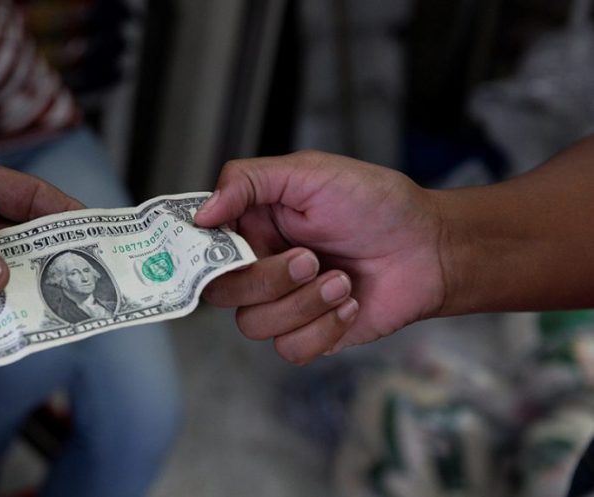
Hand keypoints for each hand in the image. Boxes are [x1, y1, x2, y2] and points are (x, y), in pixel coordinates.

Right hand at [196, 151, 444, 362]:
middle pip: (223, 293)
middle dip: (268, 281)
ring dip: (303, 305)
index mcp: (252, 227)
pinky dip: (322, 330)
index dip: (202, 257)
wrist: (430, 248)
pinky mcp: (310, 334)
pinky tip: (349, 305)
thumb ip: (249, 181)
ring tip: (342, 281)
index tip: (227, 252)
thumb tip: (201, 212)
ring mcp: (283, 304)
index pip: (201, 249)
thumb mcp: (310, 172)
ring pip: (255, 325)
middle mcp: (260, 267)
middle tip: (311, 259)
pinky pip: (289, 350)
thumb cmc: (376, 204)